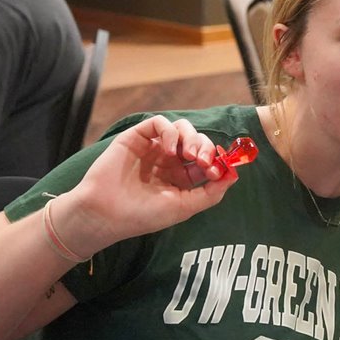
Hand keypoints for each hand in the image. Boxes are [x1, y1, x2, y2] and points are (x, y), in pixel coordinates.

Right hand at [52, 115, 238, 254]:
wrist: (105, 214)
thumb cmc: (142, 215)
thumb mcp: (184, 207)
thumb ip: (211, 193)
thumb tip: (234, 175)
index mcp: (180, 178)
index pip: (207, 161)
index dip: (217, 161)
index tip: (217, 170)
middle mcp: (168, 161)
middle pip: (198, 142)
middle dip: (206, 148)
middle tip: (202, 161)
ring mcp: (153, 148)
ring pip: (182, 129)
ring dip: (192, 138)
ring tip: (189, 156)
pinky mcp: (137, 138)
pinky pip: (160, 123)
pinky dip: (171, 132)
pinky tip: (170, 150)